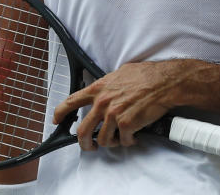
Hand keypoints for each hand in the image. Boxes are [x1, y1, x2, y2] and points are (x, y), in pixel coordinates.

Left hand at [52, 59, 199, 150]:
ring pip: (103, 140)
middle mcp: (102, 102)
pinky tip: (134, 136)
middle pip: (83, 131)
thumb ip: (108, 83)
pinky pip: (123, 141)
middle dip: (84, 143)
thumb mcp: (121, 73)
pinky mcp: (126, 125)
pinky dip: (129, 141)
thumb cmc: (146, 75)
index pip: (71, 102)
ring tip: (120, 139)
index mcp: (99, 88)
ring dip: (111, 142)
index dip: (60, 113)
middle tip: (89, 146)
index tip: (56, 120)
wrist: (163, 82)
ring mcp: (113, 115)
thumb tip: (106, 89)